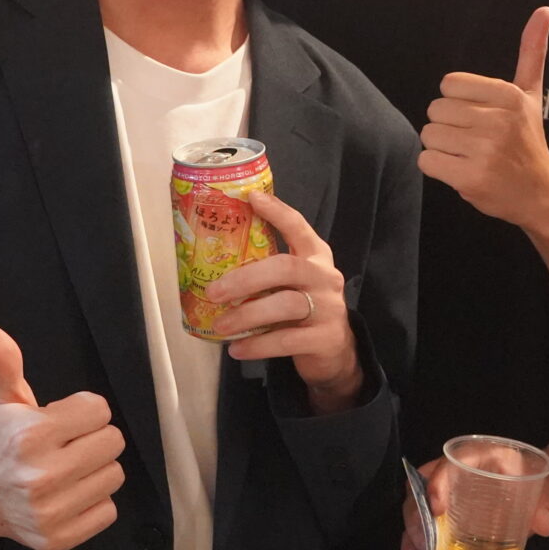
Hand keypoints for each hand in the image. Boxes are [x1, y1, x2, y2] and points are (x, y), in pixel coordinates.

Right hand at [0, 325, 125, 549]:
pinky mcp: (59, 538)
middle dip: (93, 438)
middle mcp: (42, 476)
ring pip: (114, 476)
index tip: (61, 419)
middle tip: (68, 443)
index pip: (99, 410)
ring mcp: (51, 511)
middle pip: (112, 442)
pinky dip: (94, 501)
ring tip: (69, 467)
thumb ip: (3, 362)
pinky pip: (108, 511)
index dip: (83, 411)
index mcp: (31, 436)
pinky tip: (69, 493)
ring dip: (96, 469)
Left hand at [208, 191, 363, 411]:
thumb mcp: (291, 284)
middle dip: (246, 278)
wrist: (334, 352)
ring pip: (286, 305)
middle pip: (286, 267)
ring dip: (247, 315)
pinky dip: (258, 345)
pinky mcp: (325, 338)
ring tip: (221, 325)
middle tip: (214, 292)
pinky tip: (238, 349)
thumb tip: (214, 265)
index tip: (252, 198)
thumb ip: (267, 271)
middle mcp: (325, 277)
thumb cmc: (302, 310)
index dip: (277, 211)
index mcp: (316, 257)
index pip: (299, 227)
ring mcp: (329, 308)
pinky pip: (287, 340)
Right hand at [399, 447, 548, 549]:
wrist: (535, 496)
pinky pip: (419, 529)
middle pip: (421, 488)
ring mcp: (442, 494)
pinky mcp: (440, 516)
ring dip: (413, 540)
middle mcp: (452, 471)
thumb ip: (546, 505)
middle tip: (430, 546)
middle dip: (419, 519)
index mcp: (478, 455)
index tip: (437, 509)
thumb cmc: (533, 487)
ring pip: (414, 511)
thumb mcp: (543, 492)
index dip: (437, 482)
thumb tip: (544, 525)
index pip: (450, 461)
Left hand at [419, 7, 548, 233]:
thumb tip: (544, 9)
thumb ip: (531, 51)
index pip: (448, 84)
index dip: (457, 103)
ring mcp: (484, 151)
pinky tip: (461, 170)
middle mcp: (498, 120)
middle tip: (473, 140)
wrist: (540, 194)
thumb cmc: (528, 141)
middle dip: (447, 126)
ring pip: (428, 135)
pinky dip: (437, 168)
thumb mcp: (531, 94)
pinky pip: (426, 161)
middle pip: (435, 110)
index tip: (479, 117)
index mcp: (509, 95)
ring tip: (469, 155)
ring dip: (442, 148)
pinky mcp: (470, 178)